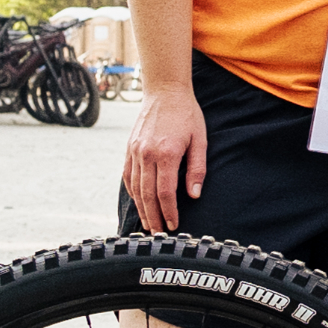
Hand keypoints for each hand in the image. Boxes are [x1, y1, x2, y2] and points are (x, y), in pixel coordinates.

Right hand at [123, 85, 207, 232]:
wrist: (164, 92)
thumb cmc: (187, 114)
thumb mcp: (200, 139)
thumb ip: (197, 168)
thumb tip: (193, 195)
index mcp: (166, 153)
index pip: (166, 192)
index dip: (169, 212)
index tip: (173, 226)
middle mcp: (146, 154)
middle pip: (147, 195)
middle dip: (153, 217)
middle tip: (158, 234)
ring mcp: (135, 152)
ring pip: (135, 188)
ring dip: (141, 209)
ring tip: (147, 225)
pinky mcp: (129, 149)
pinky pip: (128, 176)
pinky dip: (132, 192)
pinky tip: (139, 203)